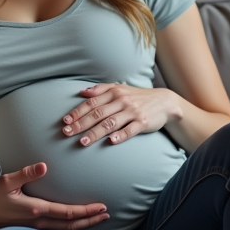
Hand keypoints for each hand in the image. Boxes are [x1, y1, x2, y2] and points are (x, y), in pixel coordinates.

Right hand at [0, 163, 108, 229]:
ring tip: (95, 220)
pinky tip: (73, 225)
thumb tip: (44, 165)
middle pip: (71, 225)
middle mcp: (37, 222)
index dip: (86, 211)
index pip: (67, 212)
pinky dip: (69, 229)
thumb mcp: (6, 181)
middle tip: (106, 215)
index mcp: (35, 209)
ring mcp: (33, 228)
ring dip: (82, 226)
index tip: (102, 207)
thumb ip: (26, 173)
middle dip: (90, 220)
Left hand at [62, 83, 178, 145]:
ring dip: (95, 132)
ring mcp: (132, 112)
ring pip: (110, 123)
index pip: (91, 103)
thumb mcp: (120, 88)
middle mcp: (122, 101)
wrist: (164, 102)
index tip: (65, 121)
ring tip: (82, 141)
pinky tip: (111, 141)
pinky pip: (130, 130)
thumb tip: (82, 92)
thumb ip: (100, 89)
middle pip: (98, 113)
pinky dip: (121, 135)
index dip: (77, 112)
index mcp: (114, 92)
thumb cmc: (137, 96)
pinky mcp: (143, 122)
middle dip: (81, 124)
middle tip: (67, 132)